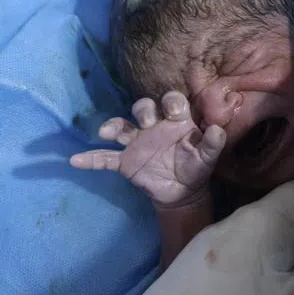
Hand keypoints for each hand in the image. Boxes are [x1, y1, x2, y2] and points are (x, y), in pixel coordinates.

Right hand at [70, 91, 225, 205]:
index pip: (171, 101)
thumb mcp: (208, 158)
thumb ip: (213, 144)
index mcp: (175, 121)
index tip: (173, 111)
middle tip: (146, 120)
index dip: (171, 102)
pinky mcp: (125, 162)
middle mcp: (153, 127)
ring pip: (122, 127)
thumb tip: (217, 130)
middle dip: (142, 110)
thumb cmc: (195, 168)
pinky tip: (76, 161)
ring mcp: (137, 142)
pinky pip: (105, 158)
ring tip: (106, 132)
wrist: (182, 193)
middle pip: (143, 108)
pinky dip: (91, 159)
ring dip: (113, 126)